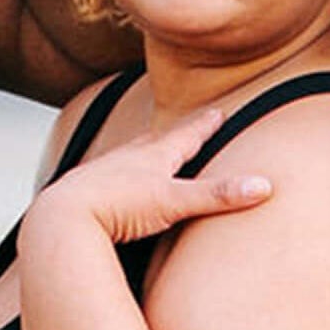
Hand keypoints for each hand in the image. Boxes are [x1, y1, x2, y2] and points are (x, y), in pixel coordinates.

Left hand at [26, 107, 272, 245]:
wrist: (63, 218)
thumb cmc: (117, 206)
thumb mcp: (174, 201)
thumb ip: (217, 195)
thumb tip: (265, 185)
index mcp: (153, 155)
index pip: (187, 135)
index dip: (205, 126)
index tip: (220, 112)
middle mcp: (128, 158)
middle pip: (156, 141)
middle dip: (174, 135)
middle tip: (186, 128)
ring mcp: (104, 174)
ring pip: (129, 159)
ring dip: (143, 156)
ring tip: (149, 156)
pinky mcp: (86, 195)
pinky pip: (108, 183)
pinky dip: (118, 182)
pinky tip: (114, 190)